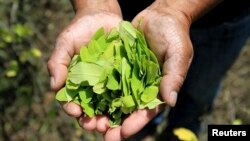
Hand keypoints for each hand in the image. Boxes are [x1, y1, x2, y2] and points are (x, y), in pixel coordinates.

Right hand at [47, 0, 121, 133]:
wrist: (101, 18)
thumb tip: (54, 86)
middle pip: (93, 109)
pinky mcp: (126, 77)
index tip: (75, 111)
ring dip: (111, 118)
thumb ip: (57, 63)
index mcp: (77, 84)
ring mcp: (111, 84)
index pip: (72, 101)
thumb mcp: (65, 44)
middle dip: (94, 120)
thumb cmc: (79, 31)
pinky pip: (128, 92)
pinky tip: (130, 110)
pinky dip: (129, 103)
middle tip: (97, 126)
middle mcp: (94, 88)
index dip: (73, 108)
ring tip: (112, 125)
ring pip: (111, 106)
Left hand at [102, 3, 193, 139]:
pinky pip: (108, 79)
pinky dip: (98, 89)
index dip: (136, 122)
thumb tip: (170, 102)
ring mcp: (129, 76)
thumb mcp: (178, 54)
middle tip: (102, 134)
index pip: (147, 110)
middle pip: (128, 109)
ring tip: (89, 121)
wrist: (161, 16)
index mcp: (158, 88)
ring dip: (103, 110)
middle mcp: (142, 86)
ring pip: (115, 97)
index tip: (123, 132)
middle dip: (116, 123)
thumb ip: (174, 77)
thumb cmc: (174, 35)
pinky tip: (86, 98)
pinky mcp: (119, 66)